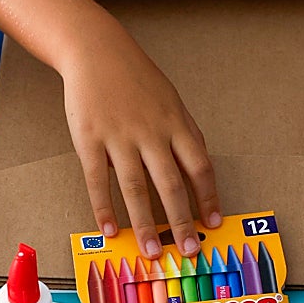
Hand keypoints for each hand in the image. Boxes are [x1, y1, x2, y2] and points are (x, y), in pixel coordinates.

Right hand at [59, 21, 220, 257]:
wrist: (96, 51)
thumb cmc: (135, 78)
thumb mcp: (169, 101)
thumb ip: (181, 136)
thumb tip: (194, 174)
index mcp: (175, 122)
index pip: (199, 166)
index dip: (208, 196)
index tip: (213, 222)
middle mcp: (151, 132)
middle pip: (171, 184)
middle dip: (182, 221)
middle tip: (188, 251)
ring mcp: (119, 136)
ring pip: (136, 188)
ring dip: (146, 224)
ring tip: (151, 251)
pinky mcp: (90, 139)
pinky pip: (97, 181)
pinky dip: (103, 209)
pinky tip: (109, 230)